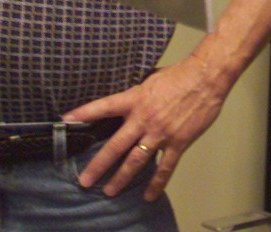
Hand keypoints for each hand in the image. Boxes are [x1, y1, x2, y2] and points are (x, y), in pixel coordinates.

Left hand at [64, 53, 229, 201]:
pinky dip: (157, 183)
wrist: (206, 78)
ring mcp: (160, 133)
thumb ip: (136, 94)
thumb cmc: (178, 75)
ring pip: (136, 160)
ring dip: (121, 178)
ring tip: (109, 191)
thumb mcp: (150, 79)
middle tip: (85, 180)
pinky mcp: (177, 142)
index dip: (84, 113)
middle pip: (116, 145)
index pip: (104, 107)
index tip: (65, 120)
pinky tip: (148, 195)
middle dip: (99, 165)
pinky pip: (165, 167)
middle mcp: (143, 119)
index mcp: (135, 99)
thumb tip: (125, 102)